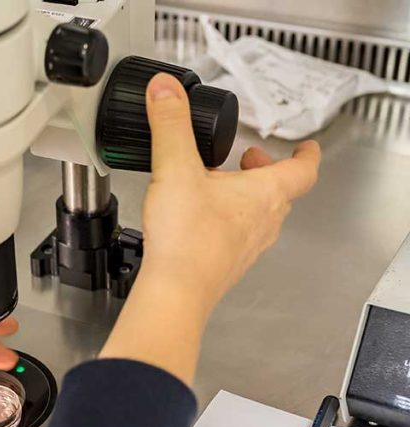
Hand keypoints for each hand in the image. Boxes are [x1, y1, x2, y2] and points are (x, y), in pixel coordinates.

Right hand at [99, 73, 320, 383]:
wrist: (175, 291)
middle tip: (248, 159)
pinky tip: (194, 219)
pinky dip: (223, 221)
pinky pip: (234, 236)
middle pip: (278, 191)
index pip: (302, 169)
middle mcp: (263, 222)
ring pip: (256, 215)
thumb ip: (170, 125)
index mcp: (264, 194)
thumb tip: (167, 89)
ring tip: (214, 185)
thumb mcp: (175, 167)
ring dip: (242, 197)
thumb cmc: (187, 240)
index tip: (306, 144)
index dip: (306, 153)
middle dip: (264, 171)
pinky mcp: (224, 264)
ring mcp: (246, 247)